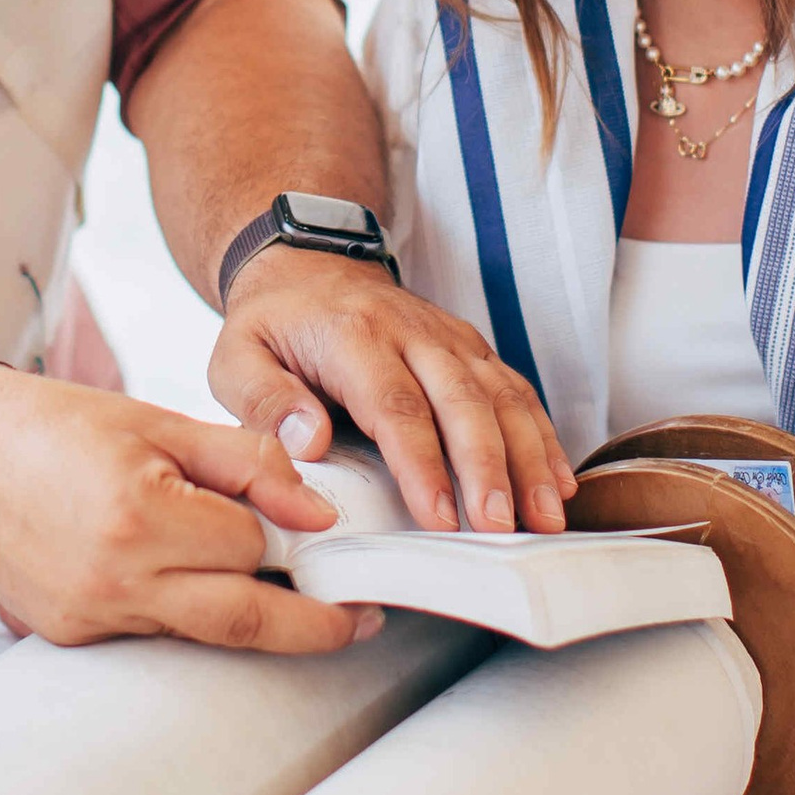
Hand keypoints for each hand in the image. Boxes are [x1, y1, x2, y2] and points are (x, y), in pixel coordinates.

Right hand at [0, 365, 366, 655]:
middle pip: (245, 620)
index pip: (252, 545)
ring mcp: (91, 617)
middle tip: (358, 619)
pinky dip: (189, 611)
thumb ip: (247, 464)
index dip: (292, 538)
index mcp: (139, 516)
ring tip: (290, 594)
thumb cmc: (52, 427)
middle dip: (313, 624)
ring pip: (203, 631)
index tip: (331, 541)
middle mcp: (115, 581)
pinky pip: (157, 634)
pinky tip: (194, 582)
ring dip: (252, 615)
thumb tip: (318, 514)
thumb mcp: (158, 423)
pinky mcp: (74, 636)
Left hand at [209, 253, 577, 536]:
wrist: (308, 266)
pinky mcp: (471, 350)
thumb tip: (311, 445)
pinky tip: (557, 482)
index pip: (395, 406)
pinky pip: (516, 390)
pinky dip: (542, 437)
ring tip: (544, 517)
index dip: (422, 465)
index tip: (439, 518)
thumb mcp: (236, 359)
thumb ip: (266, 403)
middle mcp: (412, 333)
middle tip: (500, 527)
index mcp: (353, 337)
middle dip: (488, 469)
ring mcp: (449, 339)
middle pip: (462, 402)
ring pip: (502, 395)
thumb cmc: (272, 326)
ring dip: (528, 458)